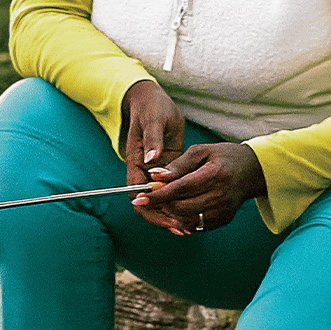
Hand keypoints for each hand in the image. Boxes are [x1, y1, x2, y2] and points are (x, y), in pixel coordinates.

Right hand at [119, 80, 183, 226]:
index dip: (153, 210)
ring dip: (172, 214)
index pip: (138, 195)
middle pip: (148, 204)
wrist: (152, 100)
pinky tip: (193, 210)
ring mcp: (154, 171)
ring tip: (190, 226)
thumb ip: (153, 140)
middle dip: (164, 218)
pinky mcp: (166, 169)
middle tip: (183, 229)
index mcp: (136, 162)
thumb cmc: (152, 108)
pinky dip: (179, 202)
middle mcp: (143, 171)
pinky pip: (170, 191)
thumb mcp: (154, 121)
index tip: (169, 219)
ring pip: (160, 200)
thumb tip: (151, 161)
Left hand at [133, 141, 267, 235]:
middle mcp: (220, 196)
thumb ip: (178, 164)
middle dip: (160, 204)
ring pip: (185, 219)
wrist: (253, 172)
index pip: (181, 188)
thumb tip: (155, 176)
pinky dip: (181, 219)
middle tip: (147, 198)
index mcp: (215, 175)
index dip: (158, 194)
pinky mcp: (222, 220)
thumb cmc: (224, 157)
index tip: (139, 198)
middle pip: (181, 207)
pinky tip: (176, 208)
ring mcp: (222, 211)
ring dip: (168, 213)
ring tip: (162, 201)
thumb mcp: (201, 152)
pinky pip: (195, 225)